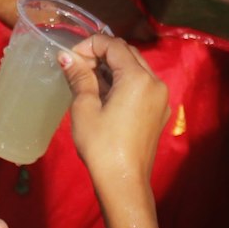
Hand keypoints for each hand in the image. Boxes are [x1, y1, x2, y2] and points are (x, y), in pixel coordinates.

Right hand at [61, 35, 169, 204]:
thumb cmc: (101, 145)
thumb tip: (66, 56)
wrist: (124, 182)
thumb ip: (79, 76)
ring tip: (88, 80)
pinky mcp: (159, 111)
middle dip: (101, 54)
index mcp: (138, 78)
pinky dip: (124, 82)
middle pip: (127, 53)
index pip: (114, 45)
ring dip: (112, 67)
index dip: (89, 45)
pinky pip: (142, 85)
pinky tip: (105, 94)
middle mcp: (155, 81)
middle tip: (78, 67)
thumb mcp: (85, 108)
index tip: (70, 58)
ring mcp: (161, 97)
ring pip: (136, 68)